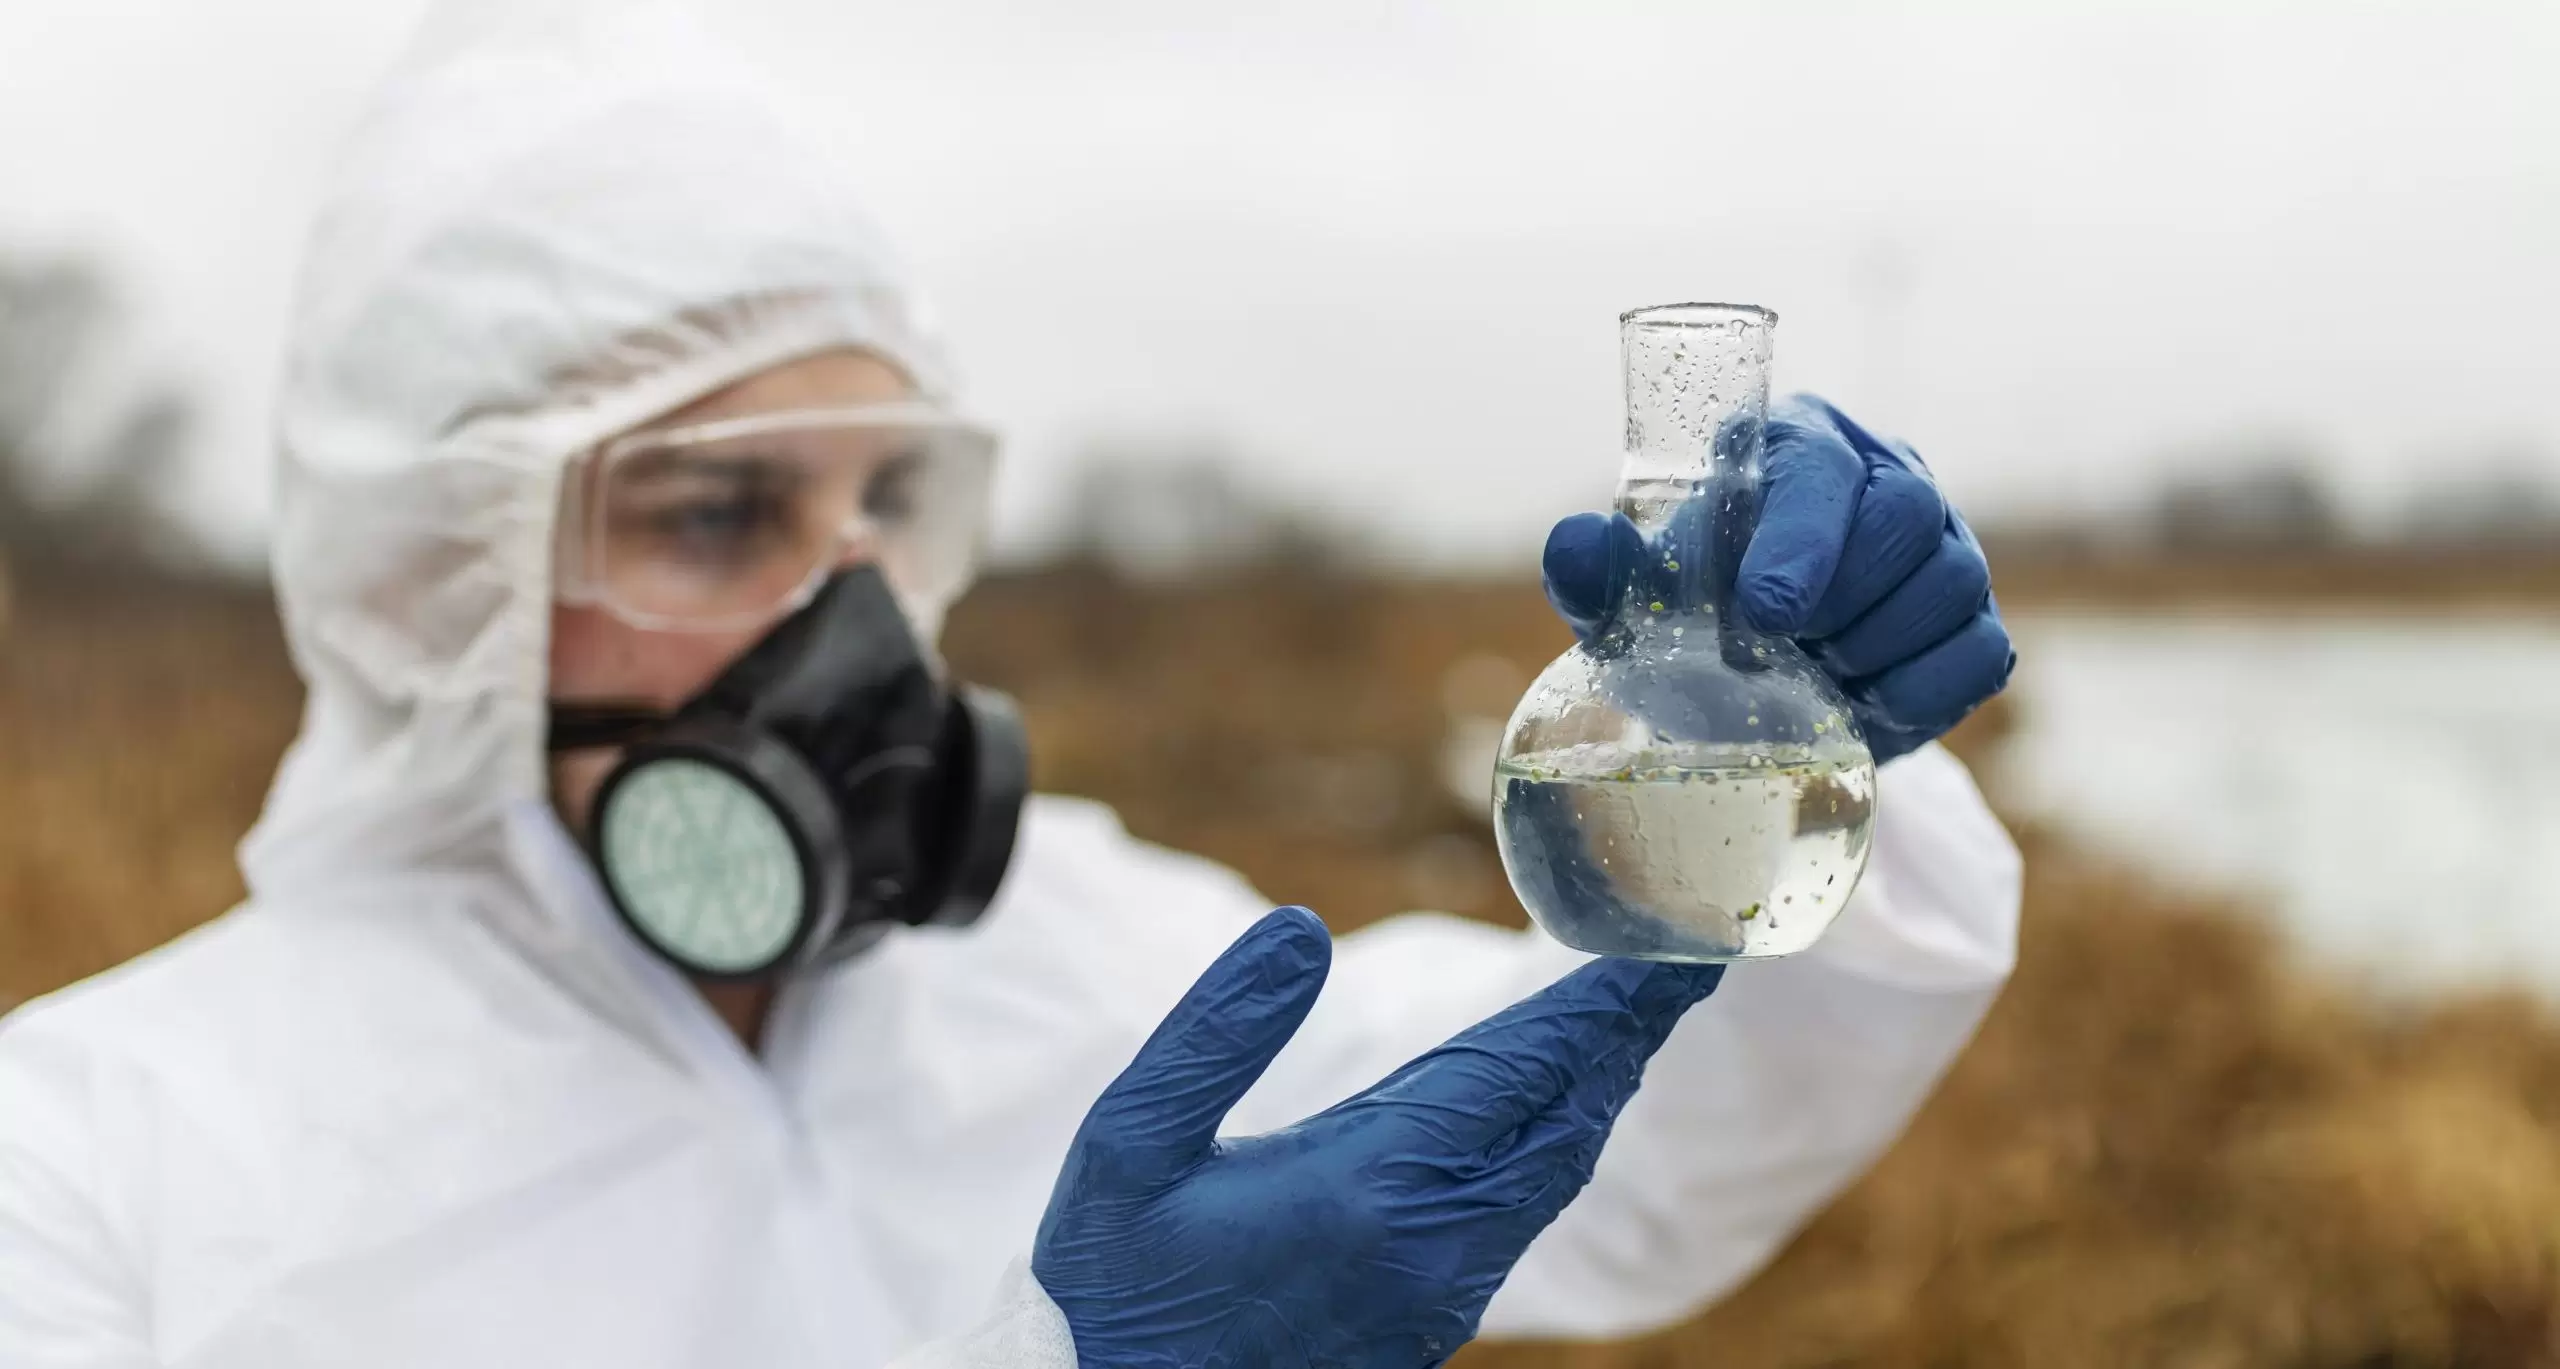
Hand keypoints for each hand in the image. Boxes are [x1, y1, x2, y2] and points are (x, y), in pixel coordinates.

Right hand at [1033, 907, 1722, 1368]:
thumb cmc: (1114, 1277)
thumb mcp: (1131, 1142)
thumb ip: (1216, 1031)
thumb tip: (1301, 929)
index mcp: (1370, 1182)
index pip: (1518, 1067)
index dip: (1598, 1001)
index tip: (1667, 946)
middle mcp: (1430, 1240)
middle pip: (1564, 1115)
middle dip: (1625, 1034)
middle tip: (1682, 961)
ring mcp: (1440, 1287)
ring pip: (1554, 1171)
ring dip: (1596, 1088)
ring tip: (1631, 1021)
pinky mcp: (1429, 1315)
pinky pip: (1522, 1213)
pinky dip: (1556, 1143)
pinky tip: (1551, 1113)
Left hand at [1541, 393, 2013, 761]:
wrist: (1750, 683)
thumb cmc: (1690, 611)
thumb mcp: (1634, 597)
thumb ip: (1598, 572)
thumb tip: (1577, 547)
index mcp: (1798, 445)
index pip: (1823, 468)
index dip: (1801, 541)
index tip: (1761, 613)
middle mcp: (1887, 477)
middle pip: (1907, 517)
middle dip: (1842, 600)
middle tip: (1783, 650)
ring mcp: (1945, 545)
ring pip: (1952, 583)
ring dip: (1876, 649)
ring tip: (1816, 677)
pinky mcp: (1974, 620)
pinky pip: (1980, 654)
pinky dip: (1921, 692)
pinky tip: (1863, 707)